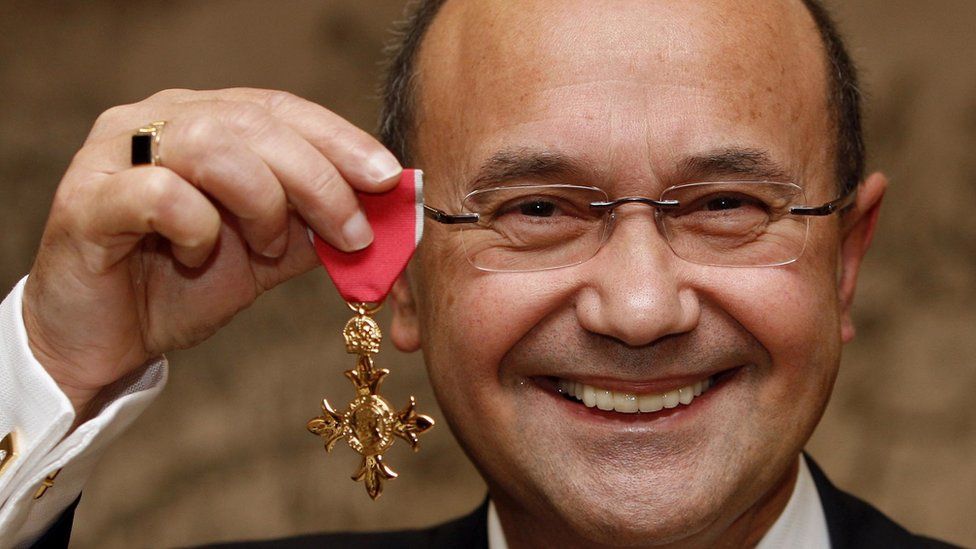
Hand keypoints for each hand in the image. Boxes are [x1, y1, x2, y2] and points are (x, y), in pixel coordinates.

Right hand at [21, 88, 401, 415]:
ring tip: (269, 248)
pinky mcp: (87, 200)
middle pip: (254, 123)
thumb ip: (315, 227)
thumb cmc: (182, 286)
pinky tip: (200, 256)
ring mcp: (117, 154)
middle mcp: (159, 121)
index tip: (389, 179)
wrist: (107, 340)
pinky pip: (160, 193)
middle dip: (319, 180)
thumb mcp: (266, 255)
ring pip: (212, 145)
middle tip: (352, 234)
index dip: (340, 140)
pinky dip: (199, 227)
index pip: (281, 109)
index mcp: (205, 120)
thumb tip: (387, 216)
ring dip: (262, 201)